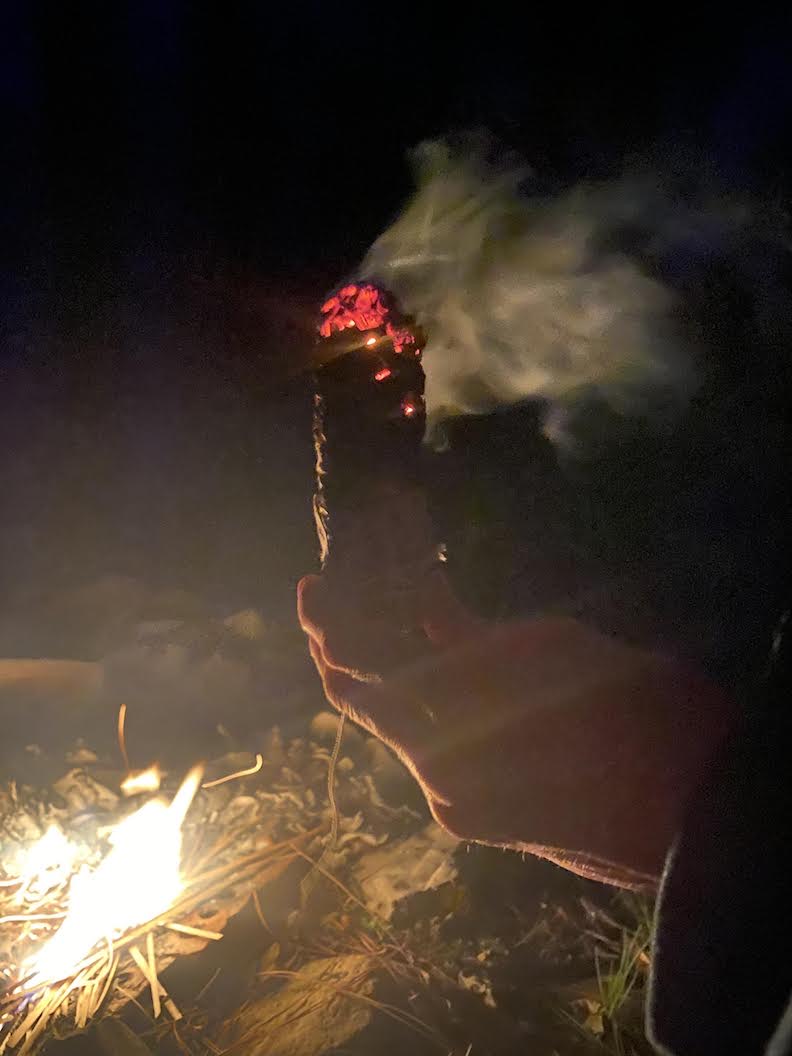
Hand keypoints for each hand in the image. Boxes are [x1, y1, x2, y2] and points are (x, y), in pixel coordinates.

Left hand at [298, 570, 734, 887]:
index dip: (326, 626)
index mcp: (454, 720)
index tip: (314, 583)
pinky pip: (429, 753)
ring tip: (398, 623)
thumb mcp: (549, 645)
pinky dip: (424, 710)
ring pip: (397, 728)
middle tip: (345, 596)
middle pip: (367, 701)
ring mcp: (454, 802)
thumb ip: (468, 632)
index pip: (357, 671)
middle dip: (350, 644)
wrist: (693, 811)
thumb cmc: (634, 708)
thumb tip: (425, 605)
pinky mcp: (473, 820)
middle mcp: (437, 771)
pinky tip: (437, 672)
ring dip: (390, 676)